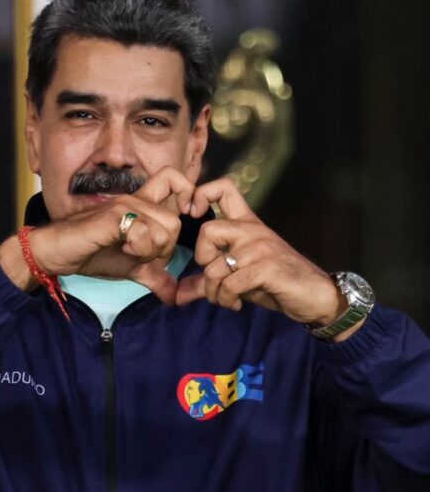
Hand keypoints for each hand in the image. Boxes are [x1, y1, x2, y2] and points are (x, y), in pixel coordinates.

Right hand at [0, 167, 195, 304]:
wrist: (57, 253)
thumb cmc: (91, 254)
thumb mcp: (131, 268)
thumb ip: (155, 277)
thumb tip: (174, 297)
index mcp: (141, 206)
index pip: (174, 180)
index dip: (187, 195)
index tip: (184, 218)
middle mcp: (135, 200)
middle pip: (175, 219)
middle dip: (164, 246)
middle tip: (142, 254)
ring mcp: (124, 206)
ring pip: (163, 227)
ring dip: (151, 250)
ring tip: (129, 252)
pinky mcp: (113, 217)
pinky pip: (143, 233)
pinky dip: (138, 249)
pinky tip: (122, 250)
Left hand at [175, 178, 345, 326]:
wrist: (315, 297)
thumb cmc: (275, 283)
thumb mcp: (238, 278)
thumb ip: (208, 281)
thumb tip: (176, 296)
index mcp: (247, 224)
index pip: (223, 188)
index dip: (200, 194)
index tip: (191, 212)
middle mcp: (253, 231)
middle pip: (207, 230)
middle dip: (202, 259)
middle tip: (214, 276)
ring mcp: (260, 248)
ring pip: (214, 267)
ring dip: (213, 292)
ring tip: (226, 298)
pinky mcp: (266, 268)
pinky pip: (230, 284)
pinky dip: (227, 299)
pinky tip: (236, 303)